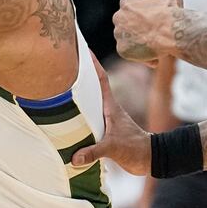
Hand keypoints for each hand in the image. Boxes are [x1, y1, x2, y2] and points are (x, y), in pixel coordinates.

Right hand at [72, 53, 148, 174]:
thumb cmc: (135, 148)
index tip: (83, 48)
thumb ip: (94, 151)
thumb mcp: (113, 148)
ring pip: (87, 103)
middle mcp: (106, 109)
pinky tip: (64, 117)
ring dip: (75, 95)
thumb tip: (74, 158)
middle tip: (63, 62)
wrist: (148, 159)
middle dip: (78, 75)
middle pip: (90, 87)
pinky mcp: (103, 130)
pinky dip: (76, 116)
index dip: (92, 63)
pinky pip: (86, 118)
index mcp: (110, 106)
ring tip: (57, 86)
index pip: (101, 79)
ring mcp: (104, 119)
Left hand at [112, 0, 182, 64]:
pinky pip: (131, 54)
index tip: (151, 20)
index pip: (130, 8)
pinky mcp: (121, 49)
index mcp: (127, 2)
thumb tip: (171, 2)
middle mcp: (118, 17)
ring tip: (156, 49)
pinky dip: (141, 57)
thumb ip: (165, 1)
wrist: (169, 32)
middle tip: (152, 36)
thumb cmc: (171, 14)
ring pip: (128, 40)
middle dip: (136, 29)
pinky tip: (155, 60)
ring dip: (138, 44)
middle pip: (125, 24)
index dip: (141, 15)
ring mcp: (119, 34)